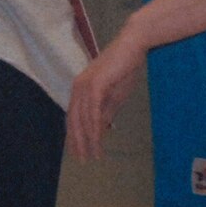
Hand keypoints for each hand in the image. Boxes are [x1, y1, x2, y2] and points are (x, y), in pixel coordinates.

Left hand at [65, 26, 147, 160]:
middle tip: (82, 159)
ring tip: (93, 155)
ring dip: (87, 139)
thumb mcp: (114, 96)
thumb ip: (105, 112)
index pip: (73, 116)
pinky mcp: (95, 85)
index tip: (77, 151)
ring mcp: (84, 86)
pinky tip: (98, 141)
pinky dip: (95, 129)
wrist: (132, 46)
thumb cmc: (124, 68)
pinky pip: (93, 112)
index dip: (74, 135)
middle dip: (77, 141)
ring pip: (82, 119)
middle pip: (73, 120)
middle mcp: (77, 87)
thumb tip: (101, 129)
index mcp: (79, 89)